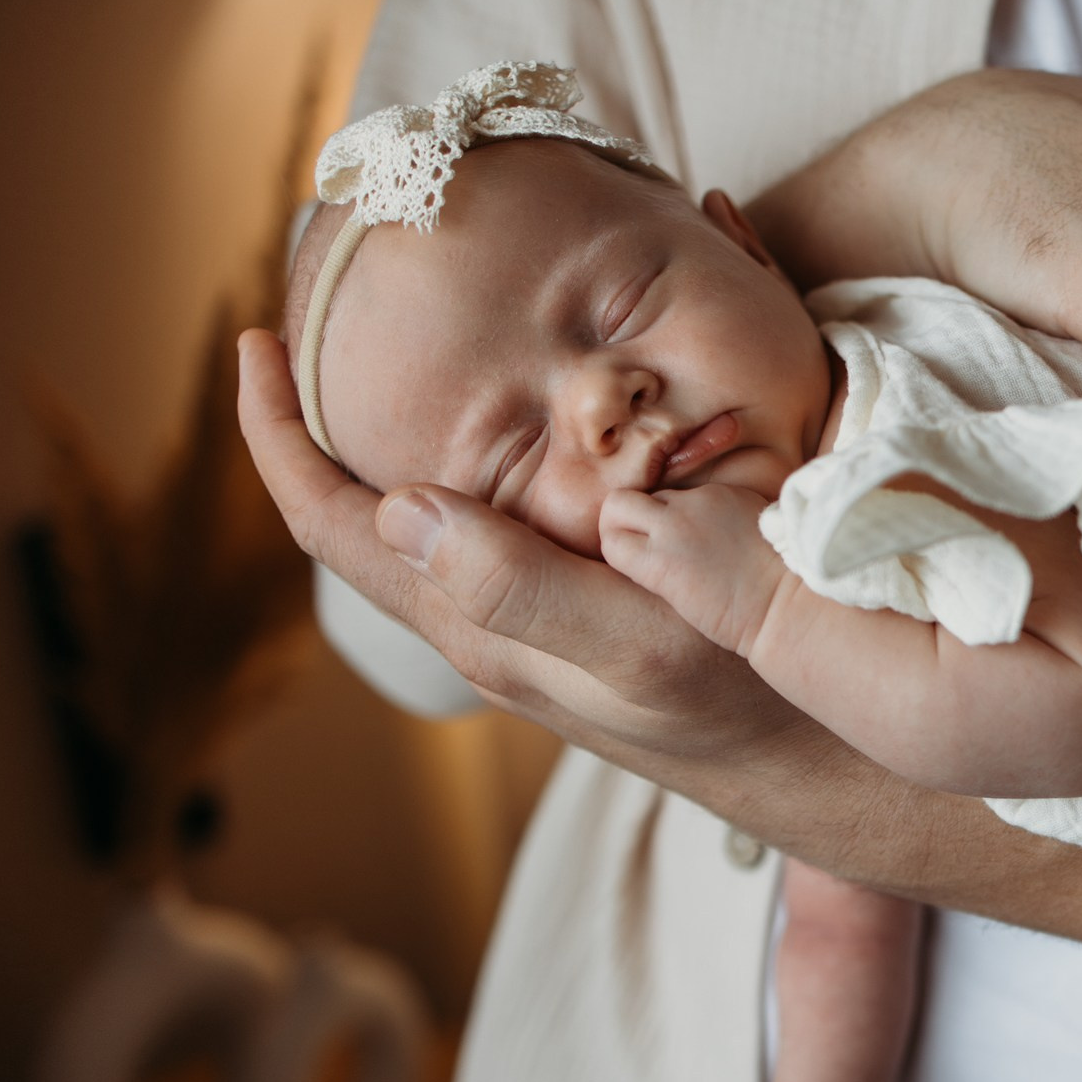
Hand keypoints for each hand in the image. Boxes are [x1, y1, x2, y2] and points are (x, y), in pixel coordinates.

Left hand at [235, 329, 805, 773]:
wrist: (824, 767)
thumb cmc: (747, 706)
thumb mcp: (642, 643)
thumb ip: (522, 587)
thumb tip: (399, 509)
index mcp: (478, 625)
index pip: (332, 526)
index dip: (278, 435)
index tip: (256, 340)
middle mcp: (489, 624)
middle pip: (363, 518)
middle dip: (322, 421)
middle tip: (319, 314)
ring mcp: (535, 623)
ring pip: (428, 521)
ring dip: (395, 439)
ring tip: (392, 346)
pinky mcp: (585, 613)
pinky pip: (497, 528)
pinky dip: (478, 458)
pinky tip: (518, 417)